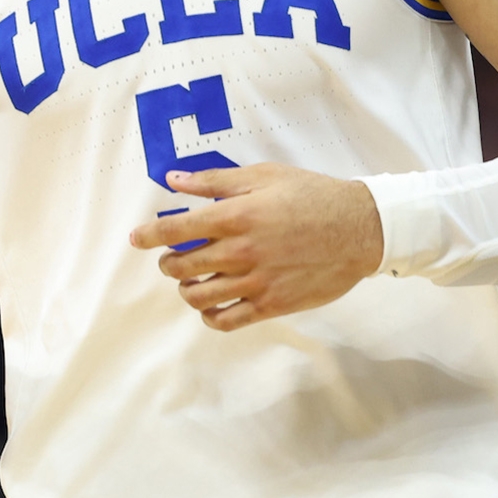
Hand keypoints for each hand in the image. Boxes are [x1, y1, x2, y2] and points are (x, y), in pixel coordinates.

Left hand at [128, 163, 385, 331]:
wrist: (362, 229)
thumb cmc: (312, 196)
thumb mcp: (262, 176)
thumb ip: (214, 181)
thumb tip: (174, 179)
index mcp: (233, 217)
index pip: (172, 230)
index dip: (147, 236)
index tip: (136, 238)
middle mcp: (239, 252)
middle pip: (179, 266)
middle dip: (168, 263)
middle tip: (174, 258)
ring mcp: (256, 281)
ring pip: (197, 297)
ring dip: (186, 288)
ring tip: (192, 279)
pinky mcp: (273, 304)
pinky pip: (227, 320)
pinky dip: (210, 316)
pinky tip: (211, 305)